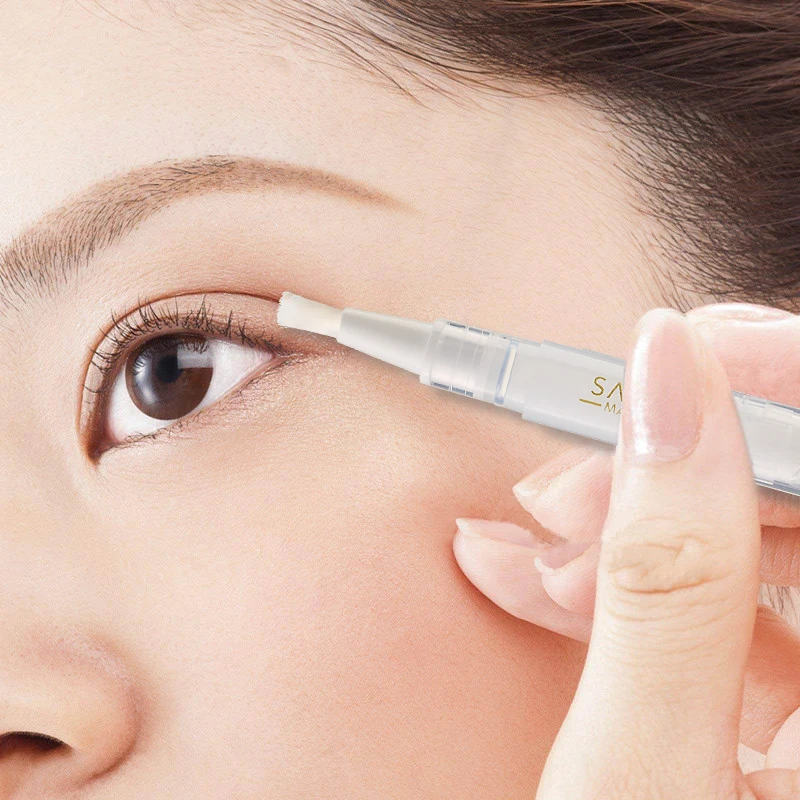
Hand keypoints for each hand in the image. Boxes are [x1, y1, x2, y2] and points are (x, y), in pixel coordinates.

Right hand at [454, 307, 799, 797]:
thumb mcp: (634, 780)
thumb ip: (667, 578)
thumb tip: (668, 388)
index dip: (794, 391)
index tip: (692, 349)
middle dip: (680, 470)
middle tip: (571, 474)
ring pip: (755, 548)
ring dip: (631, 524)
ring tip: (532, 538)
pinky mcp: (770, 708)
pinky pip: (722, 599)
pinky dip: (630, 573)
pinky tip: (546, 570)